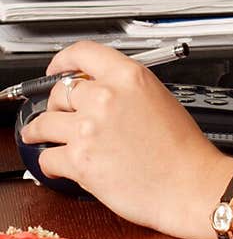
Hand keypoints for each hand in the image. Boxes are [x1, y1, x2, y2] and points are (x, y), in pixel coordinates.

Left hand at [20, 42, 229, 238]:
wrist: (188, 184)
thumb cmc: (182, 149)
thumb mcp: (159, 98)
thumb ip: (126, 89)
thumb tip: (99, 90)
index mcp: (128, 77)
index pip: (82, 53)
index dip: (63, 60)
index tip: (57, 68)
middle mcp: (105, 98)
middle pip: (59, 91)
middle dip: (54, 104)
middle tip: (56, 112)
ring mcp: (88, 129)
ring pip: (44, 123)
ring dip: (39, 131)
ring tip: (38, 135)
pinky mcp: (79, 161)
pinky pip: (47, 158)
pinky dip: (49, 163)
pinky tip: (57, 165)